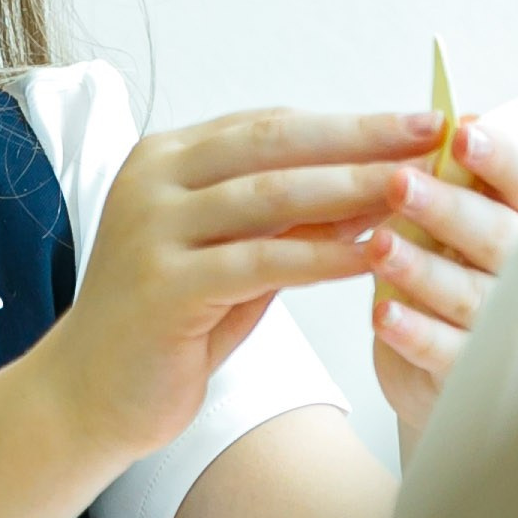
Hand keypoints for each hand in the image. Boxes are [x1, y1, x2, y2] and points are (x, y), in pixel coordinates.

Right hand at [40, 108, 446, 469]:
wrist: (88, 394)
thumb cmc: (168, 324)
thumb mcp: (233, 257)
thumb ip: (287, 222)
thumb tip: (375, 185)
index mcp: (166, 159)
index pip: (270, 126)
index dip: (347, 123)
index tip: (414, 123)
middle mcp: (153, 180)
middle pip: (274, 145)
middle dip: (360, 137)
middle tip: (429, 132)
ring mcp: (152, 229)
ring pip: (269, 195)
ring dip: (351, 189)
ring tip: (415, 187)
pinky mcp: (163, 285)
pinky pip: (258, 262)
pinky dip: (321, 256)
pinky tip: (372, 253)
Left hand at [362, 118, 517, 446]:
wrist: (436, 366)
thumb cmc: (446, 267)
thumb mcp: (446, 216)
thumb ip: (446, 173)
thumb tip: (441, 118)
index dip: (500, 154)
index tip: (461, 133)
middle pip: (497, 235)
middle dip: (448, 207)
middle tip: (399, 182)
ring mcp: (504, 324)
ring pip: (469, 293)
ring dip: (422, 268)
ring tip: (379, 247)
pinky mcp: (470, 372)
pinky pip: (445, 351)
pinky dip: (415, 332)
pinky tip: (383, 314)